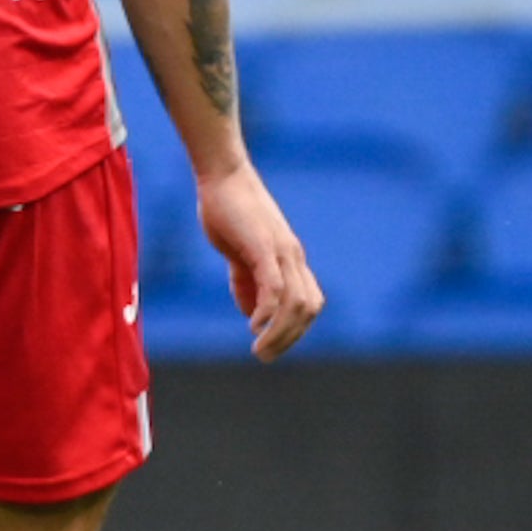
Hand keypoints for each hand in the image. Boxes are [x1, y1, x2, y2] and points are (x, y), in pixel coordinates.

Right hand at [195, 160, 322, 361]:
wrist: (222, 174)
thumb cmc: (226, 209)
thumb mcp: (237, 251)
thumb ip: (246, 281)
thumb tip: (251, 313)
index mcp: (289, 259)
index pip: (308, 303)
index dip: (294, 329)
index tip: (269, 343)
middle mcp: (293, 257)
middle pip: (309, 308)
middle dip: (290, 338)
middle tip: (264, 356)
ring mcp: (281, 251)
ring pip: (296, 303)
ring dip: (280, 333)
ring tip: (259, 349)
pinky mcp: (264, 246)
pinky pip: (275, 287)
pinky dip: (268, 311)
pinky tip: (254, 325)